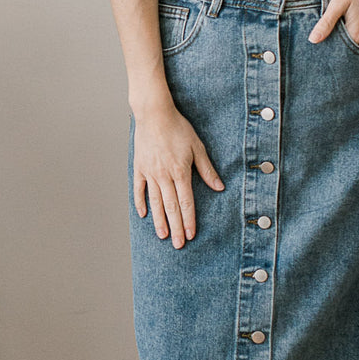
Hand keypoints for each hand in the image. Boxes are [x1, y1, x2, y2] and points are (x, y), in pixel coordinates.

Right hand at [132, 103, 223, 247]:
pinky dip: (141, 203)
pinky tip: (143, 215)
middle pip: (171, 207)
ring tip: (162, 236)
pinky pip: (139, 189)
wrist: (154, 114)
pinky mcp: (139, 168)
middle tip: (178, 245)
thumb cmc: (178, 128)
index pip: (186, 202)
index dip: (189, 220)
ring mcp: (150, 173)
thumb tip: (219, 187)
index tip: (191, 234)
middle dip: (175, 228)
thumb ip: (207, 170)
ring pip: (155, 202)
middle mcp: (164, 176)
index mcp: (180, 172)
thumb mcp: (197, 147)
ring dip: (159, 221)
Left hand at [308, 0, 358, 48]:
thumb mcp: (338, 3)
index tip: (332, 48)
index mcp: (355, 33)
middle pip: (355, 53)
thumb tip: (313, 40)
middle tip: (342, 45)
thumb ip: (326, 23)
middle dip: (348, 52)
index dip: (337, 51)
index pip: (343, 52)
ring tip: (354, 41)